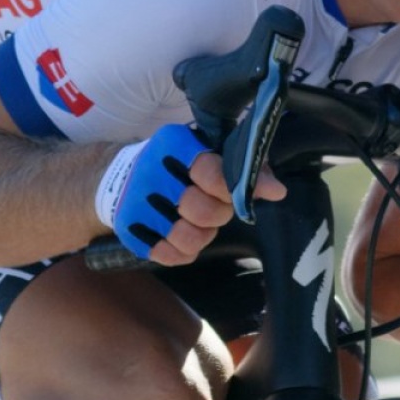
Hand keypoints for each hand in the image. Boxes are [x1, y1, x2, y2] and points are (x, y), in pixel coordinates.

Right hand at [98, 125, 284, 264]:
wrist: (122, 176)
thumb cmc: (179, 164)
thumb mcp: (208, 152)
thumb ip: (244, 167)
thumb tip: (277, 191)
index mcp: (173, 143)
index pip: (211, 172)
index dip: (230, 190)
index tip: (234, 194)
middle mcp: (150, 170)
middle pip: (202, 210)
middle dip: (217, 215)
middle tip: (215, 208)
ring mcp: (135, 201)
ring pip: (186, 237)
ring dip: (201, 236)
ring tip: (197, 225)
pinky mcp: (128, 228)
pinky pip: (168, 256)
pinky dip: (182, 252)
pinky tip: (180, 237)